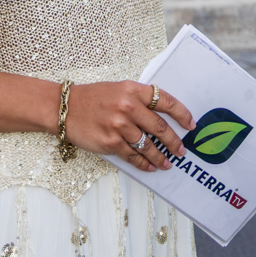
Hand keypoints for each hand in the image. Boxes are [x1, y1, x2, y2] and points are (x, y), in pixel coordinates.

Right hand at [62, 81, 192, 172]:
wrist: (65, 108)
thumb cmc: (93, 98)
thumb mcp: (119, 89)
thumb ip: (139, 99)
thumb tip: (162, 116)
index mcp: (132, 90)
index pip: (165, 101)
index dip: (181, 113)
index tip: (190, 124)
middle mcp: (128, 107)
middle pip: (160, 127)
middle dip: (174, 141)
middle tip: (181, 150)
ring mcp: (119, 126)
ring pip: (148, 145)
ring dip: (160, 157)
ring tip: (167, 163)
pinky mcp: (111, 142)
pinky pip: (133, 156)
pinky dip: (144, 163)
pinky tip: (149, 166)